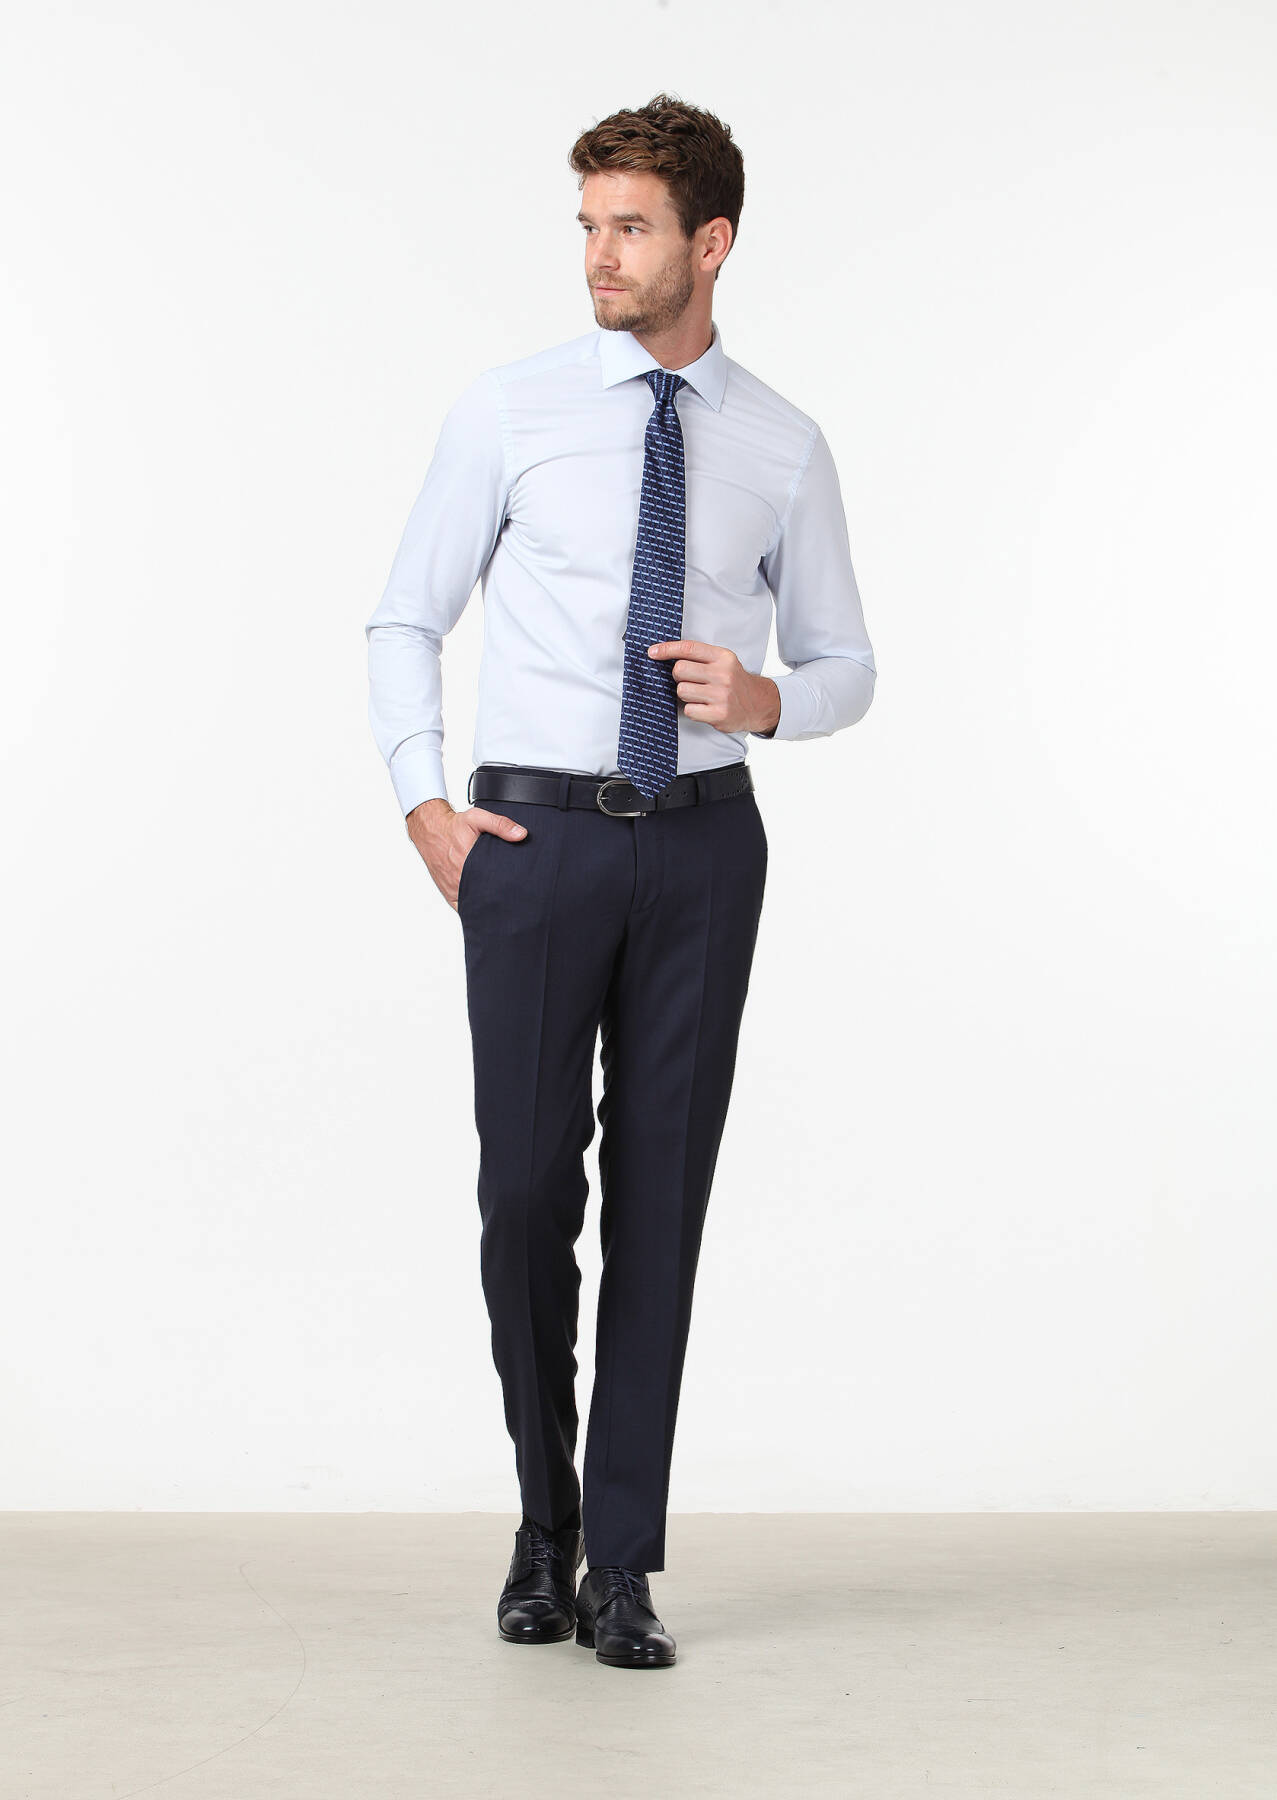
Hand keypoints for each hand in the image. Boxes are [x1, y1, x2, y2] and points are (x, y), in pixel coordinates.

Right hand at [405, 798, 526, 910]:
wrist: (431, 830)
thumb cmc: (453, 826)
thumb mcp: (477, 818)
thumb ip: (500, 825)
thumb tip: (521, 834)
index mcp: (467, 864)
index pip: (492, 886)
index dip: (506, 889)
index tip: (517, 889)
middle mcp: (458, 880)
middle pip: (484, 898)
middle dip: (498, 898)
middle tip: (512, 896)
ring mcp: (453, 889)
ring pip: (473, 905)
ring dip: (485, 905)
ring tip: (500, 902)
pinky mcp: (448, 893)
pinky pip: (462, 907)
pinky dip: (472, 908)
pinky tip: (483, 905)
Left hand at [646, 639, 780, 735]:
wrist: (758, 704)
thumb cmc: (734, 682)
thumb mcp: (723, 662)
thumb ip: (700, 657)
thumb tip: (664, 654)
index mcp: (722, 657)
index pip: (689, 648)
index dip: (667, 649)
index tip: (652, 652)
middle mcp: (723, 674)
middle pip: (680, 670)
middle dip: (678, 676)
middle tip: (690, 681)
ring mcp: (721, 695)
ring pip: (682, 691)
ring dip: (685, 695)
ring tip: (700, 696)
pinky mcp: (719, 714)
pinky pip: (689, 710)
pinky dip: (692, 710)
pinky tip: (704, 708)